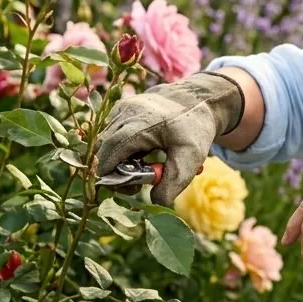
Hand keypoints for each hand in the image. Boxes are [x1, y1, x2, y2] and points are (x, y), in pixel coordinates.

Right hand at [94, 71, 243, 206]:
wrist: (199, 99)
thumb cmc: (195, 128)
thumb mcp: (191, 157)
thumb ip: (174, 182)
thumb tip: (155, 202)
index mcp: (141, 122)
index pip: (110, 150)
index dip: (111, 174)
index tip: (130, 189)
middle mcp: (125, 112)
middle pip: (104, 149)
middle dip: (117, 171)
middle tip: (139, 184)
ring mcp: (121, 108)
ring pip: (106, 143)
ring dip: (120, 161)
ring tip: (146, 166)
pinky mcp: (120, 110)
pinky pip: (112, 135)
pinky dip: (123, 149)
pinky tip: (143, 152)